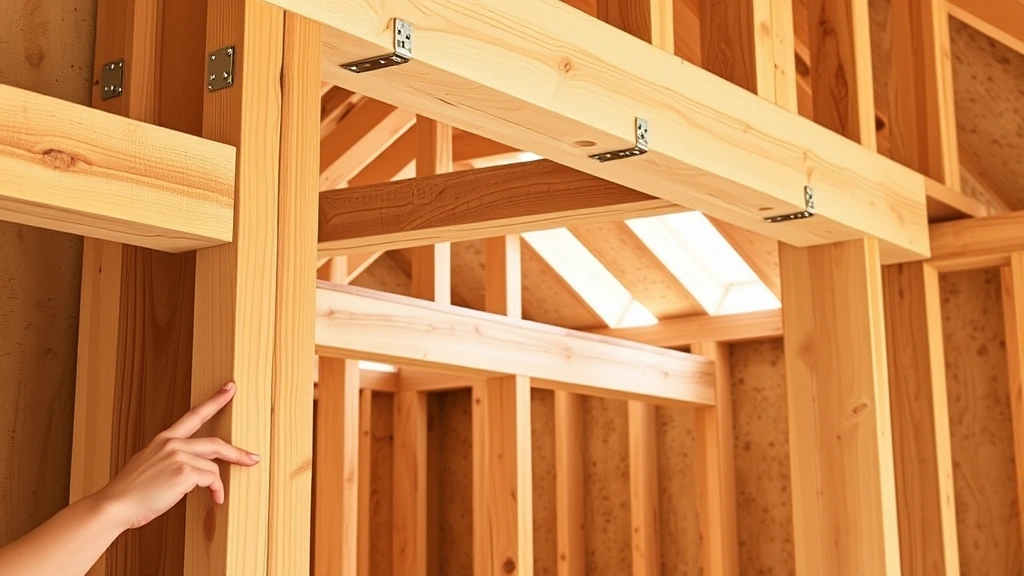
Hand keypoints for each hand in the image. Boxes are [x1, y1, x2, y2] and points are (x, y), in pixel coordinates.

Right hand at [93, 381, 259, 530]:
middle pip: (215, 442)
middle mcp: (172, 443)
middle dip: (237, 452)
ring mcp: (178, 456)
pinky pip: (212, 479)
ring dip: (218, 484)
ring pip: (213, 466)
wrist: (115, 505)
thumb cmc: (131, 493)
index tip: (230, 389)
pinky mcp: (184, 472)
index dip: (215, 401)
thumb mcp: (148, 466)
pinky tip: (215, 499)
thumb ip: (168, 459)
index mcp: (163, 439)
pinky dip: (217, 491)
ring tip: (217, 495)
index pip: (194, 415)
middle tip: (252, 458)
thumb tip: (188, 468)